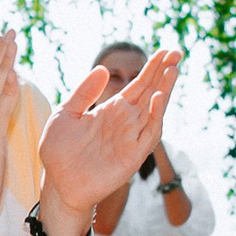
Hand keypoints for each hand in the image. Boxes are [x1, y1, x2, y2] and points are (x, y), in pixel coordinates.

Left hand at [40, 47, 180, 223]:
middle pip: (151, 92)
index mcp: (112, 110)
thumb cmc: (59, 152)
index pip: (138, 85)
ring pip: (154, 110)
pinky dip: (155, 115)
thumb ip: (84, 92)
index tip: (165, 52)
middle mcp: (126, 122)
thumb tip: (103, 69)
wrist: (58, 184)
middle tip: (177, 52)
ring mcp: (131, 138)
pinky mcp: (133, 155)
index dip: (152, 68)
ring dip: (164, 90)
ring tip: (172, 70)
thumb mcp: (66, 114)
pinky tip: (157, 97)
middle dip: (164, 73)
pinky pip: (149, 134)